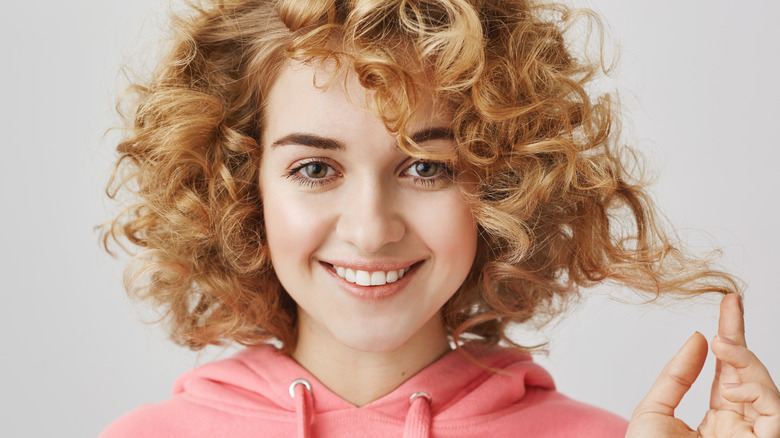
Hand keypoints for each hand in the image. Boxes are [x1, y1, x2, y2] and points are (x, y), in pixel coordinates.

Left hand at [626, 294, 779, 436]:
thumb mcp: (654, 412)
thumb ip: (677, 376)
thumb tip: (700, 339)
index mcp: (718, 421)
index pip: (729, 372)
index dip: (731, 337)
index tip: (728, 302)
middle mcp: (741, 429)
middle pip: (750, 376)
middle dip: (742, 336)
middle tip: (729, 303)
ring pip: (767, 391)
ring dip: (746, 360)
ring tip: (723, 341)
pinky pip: (774, 412)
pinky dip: (756, 386)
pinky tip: (731, 371)